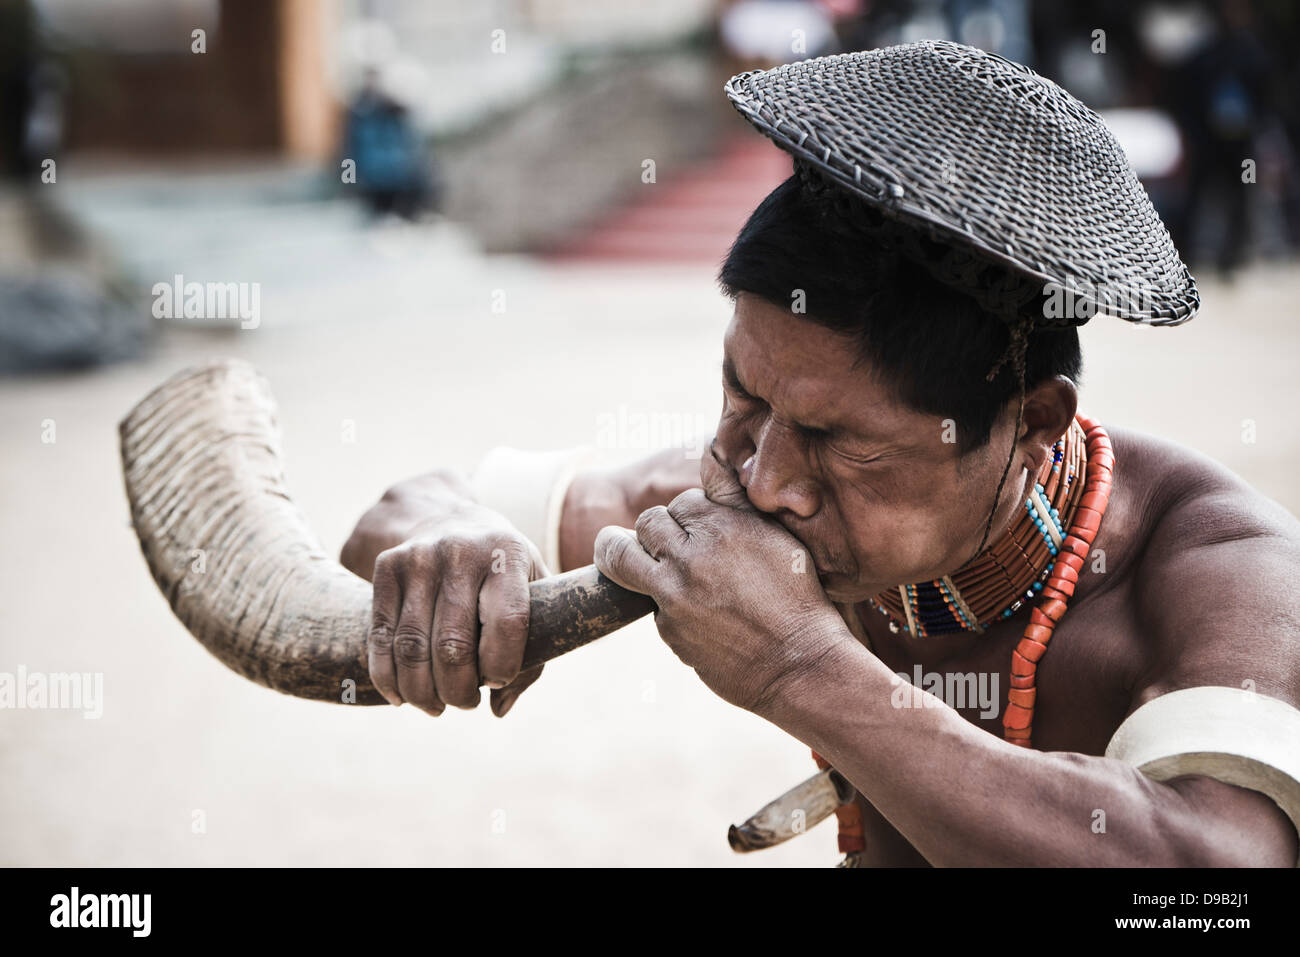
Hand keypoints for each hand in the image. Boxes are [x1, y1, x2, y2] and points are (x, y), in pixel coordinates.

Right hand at [348, 474, 545, 716]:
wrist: (450, 521)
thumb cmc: (501, 574)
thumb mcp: (532, 596)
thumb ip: (532, 653)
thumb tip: (500, 708)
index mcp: (507, 554)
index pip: (507, 623)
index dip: (503, 667)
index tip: (498, 681)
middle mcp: (461, 551)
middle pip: (452, 645)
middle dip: (459, 691)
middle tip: (466, 702)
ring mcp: (418, 557)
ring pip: (411, 648)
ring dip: (423, 693)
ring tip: (436, 705)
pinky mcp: (386, 567)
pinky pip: (380, 638)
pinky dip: (388, 679)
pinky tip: (402, 696)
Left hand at [592, 442, 846, 714]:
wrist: (800, 664)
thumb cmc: (797, 596)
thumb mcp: (775, 535)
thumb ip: (735, 496)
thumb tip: (709, 450)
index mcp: (722, 524)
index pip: (681, 502)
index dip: (688, 514)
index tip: (697, 526)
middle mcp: (691, 555)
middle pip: (648, 522)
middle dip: (655, 530)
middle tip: (662, 542)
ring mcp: (674, 594)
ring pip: (620, 555)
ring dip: (617, 549)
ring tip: (613, 548)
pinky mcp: (667, 628)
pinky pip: (648, 604)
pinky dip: (662, 603)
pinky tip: (691, 613)